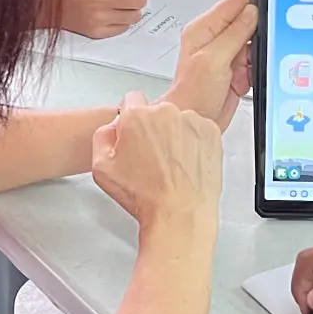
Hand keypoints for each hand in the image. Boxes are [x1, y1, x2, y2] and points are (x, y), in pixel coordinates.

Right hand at [92, 92, 222, 231]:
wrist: (180, 213)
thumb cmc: (145, 195)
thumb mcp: (101, 168)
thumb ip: (101, 136)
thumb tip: (112, 127)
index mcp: (136, 116)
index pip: (131, 100)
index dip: (131, 119)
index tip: (135, 133)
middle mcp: (166, 112)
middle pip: (156, 110)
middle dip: (152, 127)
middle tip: (151, 156)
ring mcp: (192, 120)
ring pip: (179, 119)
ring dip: (175, 134)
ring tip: (172, 164)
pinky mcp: (211, 132)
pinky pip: (199, 129)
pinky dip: (194, 142)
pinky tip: (186, 163)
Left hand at [161, 0, 256, 129]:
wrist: (195, 122)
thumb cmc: (192, 93)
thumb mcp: (213, 59)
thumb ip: (234, 33)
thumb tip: (251, 12)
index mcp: (203, 29)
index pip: (232, 3)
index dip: (252, 0)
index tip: (269, 0)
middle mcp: (215, 39)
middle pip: (247, 22)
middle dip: (257, 33)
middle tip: (256, 45)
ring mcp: (226, 54)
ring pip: (254, 43)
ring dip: (256, 54)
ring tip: (246, 66)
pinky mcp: (236, 69)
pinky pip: (255, 61)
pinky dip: (255, 69)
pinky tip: (246, 78)